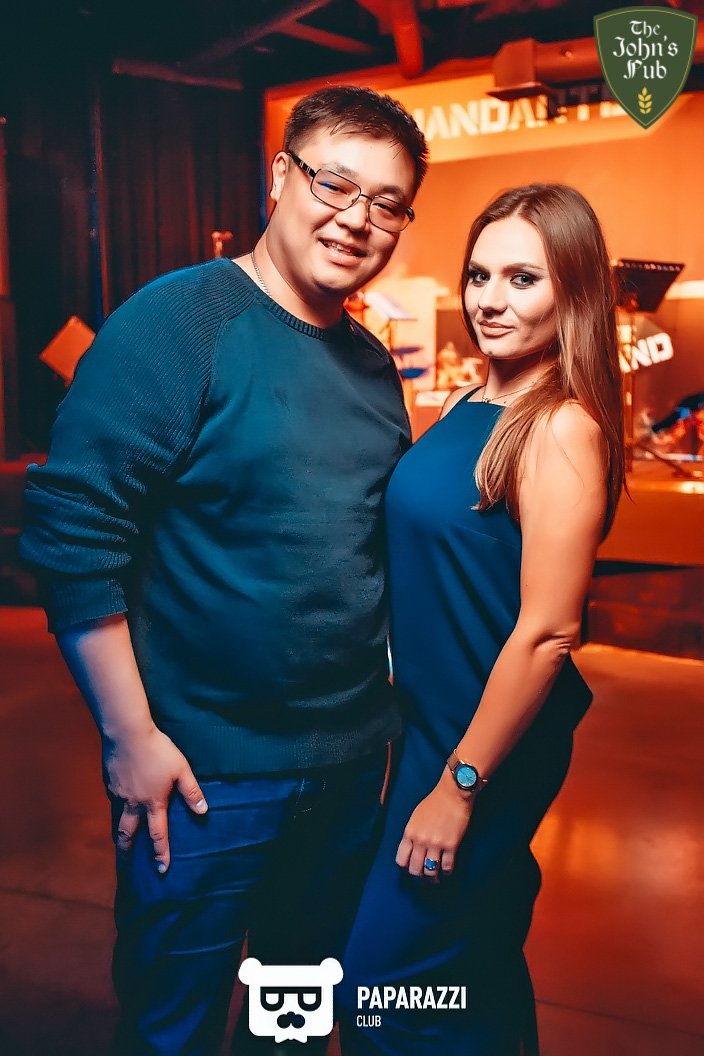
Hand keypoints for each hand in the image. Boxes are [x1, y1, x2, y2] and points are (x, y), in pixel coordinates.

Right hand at [104, 724, 207, 873]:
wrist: (127, 733)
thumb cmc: (157, 750)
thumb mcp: (181, 769)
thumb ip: (191, 791)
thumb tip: (203, 810)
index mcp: (153, 802)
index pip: (158, 834)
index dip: (161, 853)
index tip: (162, 869)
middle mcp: (133, 803)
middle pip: (128, 834)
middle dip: (127, 851)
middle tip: (127, 863)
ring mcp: (118, 794)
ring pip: (117, 818)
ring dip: (119, 831)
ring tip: (120, 839)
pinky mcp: (109, 782)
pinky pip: (113, 800)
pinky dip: (116, 806)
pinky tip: (119, 802)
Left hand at [396, 770, 473, 877]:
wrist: (453, 794)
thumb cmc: (434, 802)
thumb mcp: (415, 817)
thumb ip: (412, 834)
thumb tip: (412, 850)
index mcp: (409, 832)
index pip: (401, 860)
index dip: (406, 867)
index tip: (411, 868)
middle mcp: (420, 840)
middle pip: (415, 869)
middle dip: (418, 875)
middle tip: (423, 876)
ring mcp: (436, 844)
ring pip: (430, 871)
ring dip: (433, 878)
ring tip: (436, 878)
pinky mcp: (451, 845)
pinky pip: (447, 867)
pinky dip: (447, 872)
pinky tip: (447, 871)